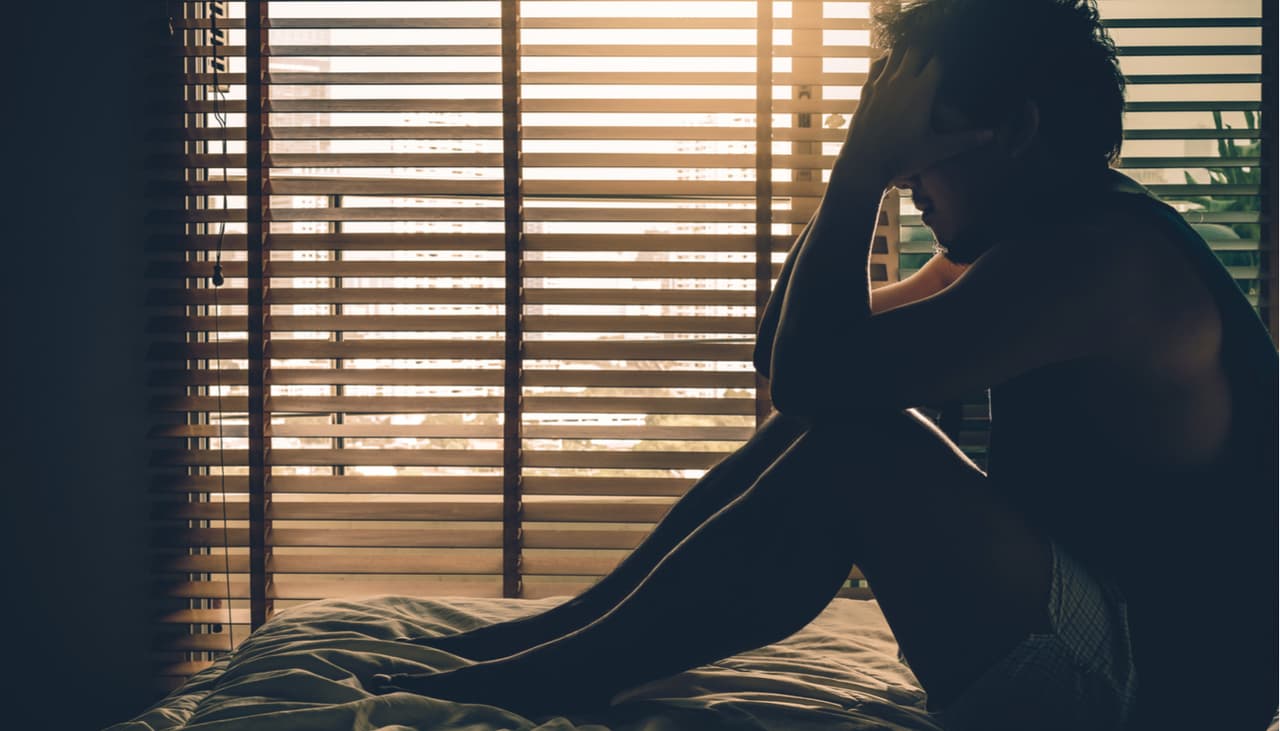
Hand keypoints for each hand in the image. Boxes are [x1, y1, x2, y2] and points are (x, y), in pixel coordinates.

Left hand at [839, 47, 992, 185]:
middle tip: (932, 61)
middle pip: (916, 49)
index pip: (938, 61)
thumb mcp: (936, 150)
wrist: (863, 164)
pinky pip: (877, 65)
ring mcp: (881, 84)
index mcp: (921, 91)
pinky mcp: (866, 90)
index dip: (945, 61)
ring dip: (906, 52)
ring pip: (895, 52)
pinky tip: (892, 68)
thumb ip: (965, 140)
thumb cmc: (901, 157)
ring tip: (914, 60)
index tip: (950, 67)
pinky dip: (886, 61)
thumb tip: (991, 135)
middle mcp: (900, 82)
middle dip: (926, 52)